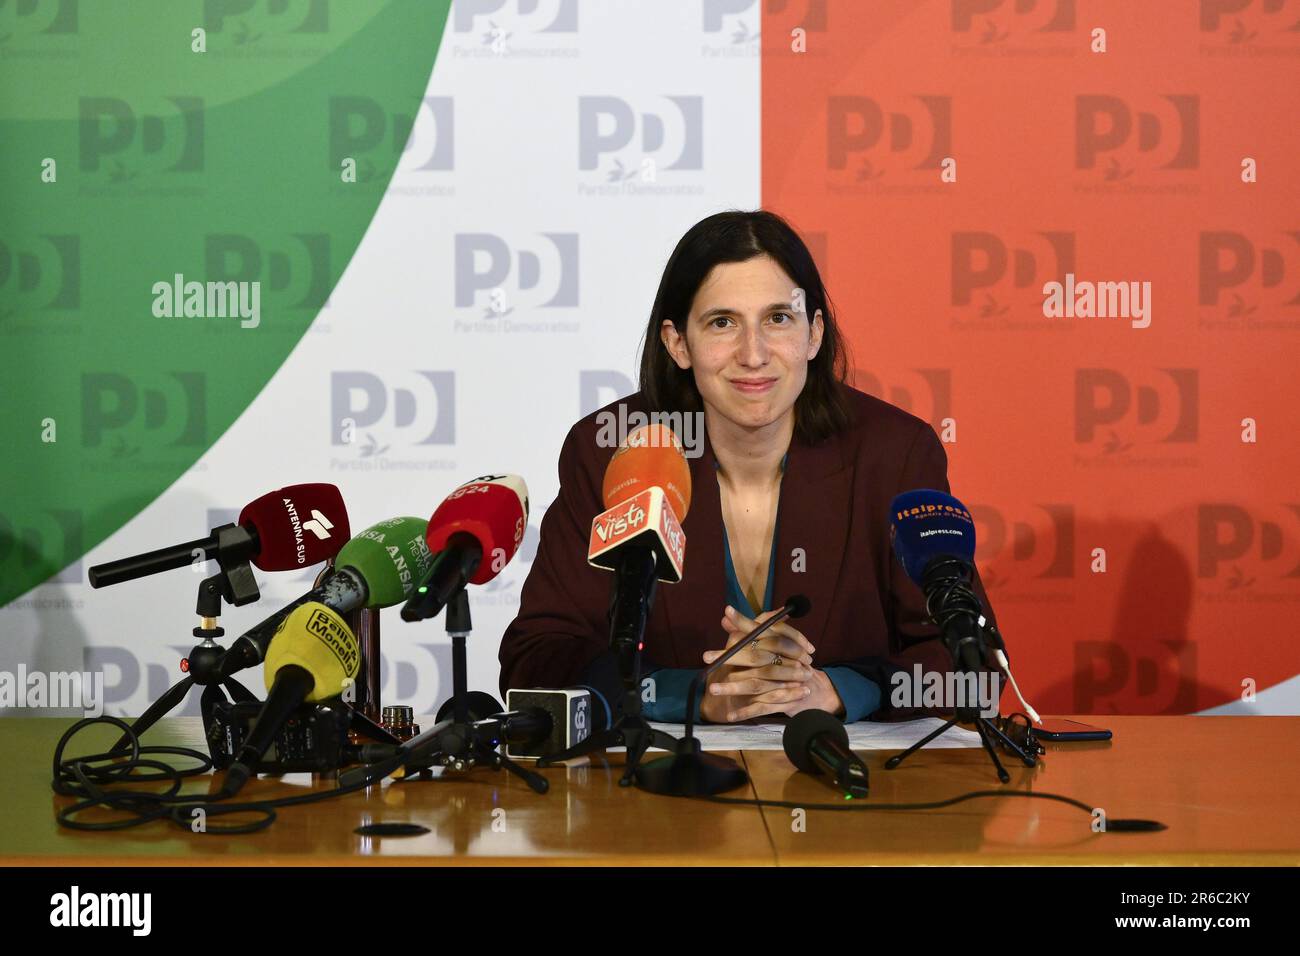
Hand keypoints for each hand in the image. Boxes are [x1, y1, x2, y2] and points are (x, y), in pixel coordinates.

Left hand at [698, 606, 841, 721]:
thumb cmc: (788, 663)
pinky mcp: (783, 701)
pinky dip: (745, 713)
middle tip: (706, 656)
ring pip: (755, 683)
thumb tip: (725, 618)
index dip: (744, 621)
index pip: (759, 629)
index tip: (727, 611)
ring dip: (733, 688)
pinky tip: (729, 716)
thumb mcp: (770, 645)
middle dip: (729, 657)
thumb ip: (746, 632)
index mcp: (777, 643)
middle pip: (753, 657)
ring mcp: (782, 681)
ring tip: (712, 689)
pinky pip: (762, 708)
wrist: (816, 690)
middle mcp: (780, 660)